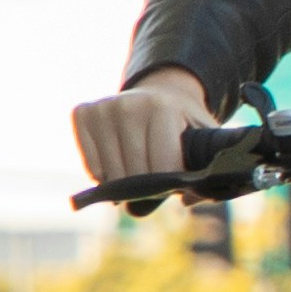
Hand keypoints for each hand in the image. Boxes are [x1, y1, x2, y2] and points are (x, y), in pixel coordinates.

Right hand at [69, 67, 224, 196]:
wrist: (161, 91)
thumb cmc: (184, 123)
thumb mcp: (204, 139)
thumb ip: (208, 170)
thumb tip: (188, 200)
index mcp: (162, 108)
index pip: (160, 168)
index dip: (168, 185)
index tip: (174, 184)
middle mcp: (128, 104)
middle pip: (134, 174)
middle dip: (147, 189)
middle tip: (156, 183)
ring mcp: (102, 108)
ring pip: (110, 175)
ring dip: (125, 186)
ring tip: (140, 175)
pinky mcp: (82, 113)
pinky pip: (92, 168)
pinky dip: (105, 177)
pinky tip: (119, 163)